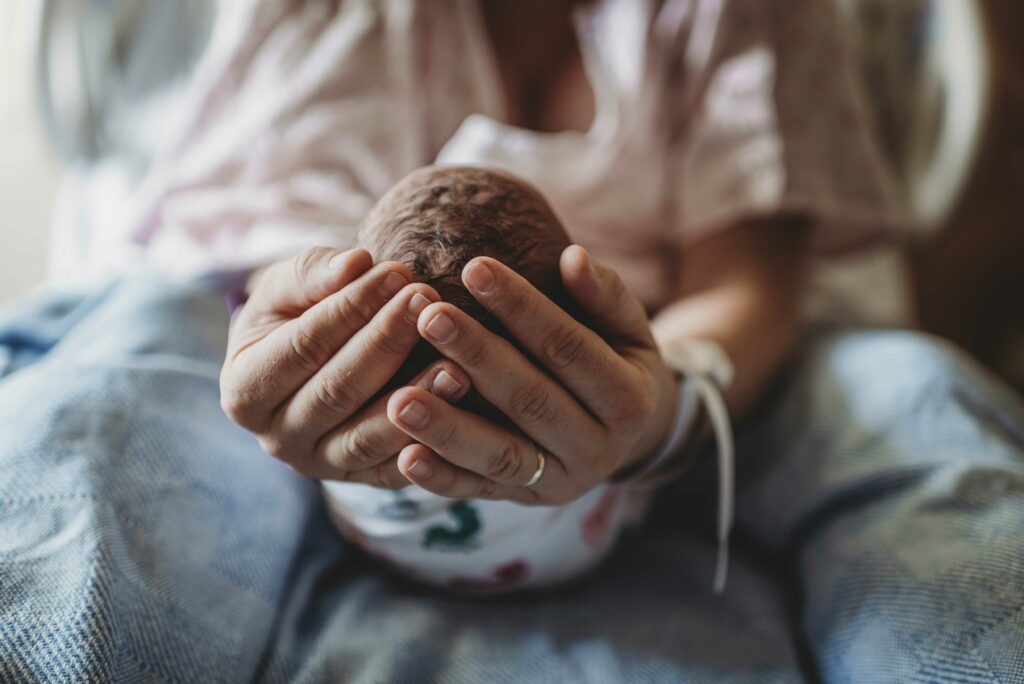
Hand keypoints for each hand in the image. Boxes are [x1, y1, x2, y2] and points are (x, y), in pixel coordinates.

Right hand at [220, 247, 471, 485]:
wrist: (313, 361)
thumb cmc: (298, 313)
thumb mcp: (289, 287)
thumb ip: (314, 272)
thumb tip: (356, 264)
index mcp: (244, 390)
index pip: (302, 346)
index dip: (350, 308)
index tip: (396, 272)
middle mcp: (276, 438)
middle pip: (337, 391)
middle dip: (387, 341)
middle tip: (430, 301)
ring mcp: (319, 466)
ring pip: (368, 436)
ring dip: (415, 395)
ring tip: (457, 359)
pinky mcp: (362, 482)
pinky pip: (397, 470)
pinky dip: (430, 444)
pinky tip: (463, 406)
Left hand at [386, 245, 678, 504]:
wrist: (629, 439)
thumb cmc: (617, 363)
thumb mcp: (628, 330)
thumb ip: (605, 295)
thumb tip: (574, 257)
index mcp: (629, 400)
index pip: (568, 348)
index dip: (522, 308)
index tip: (474, 267)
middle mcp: (599, 449)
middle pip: (530, 400)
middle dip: (477, 357)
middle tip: (428, 317)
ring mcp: (560, 481)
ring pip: (501, 456)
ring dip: (448, 429)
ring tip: (399, 398)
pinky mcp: (524, 501)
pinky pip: (479, 492)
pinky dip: (442, 478)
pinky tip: (404, 457)